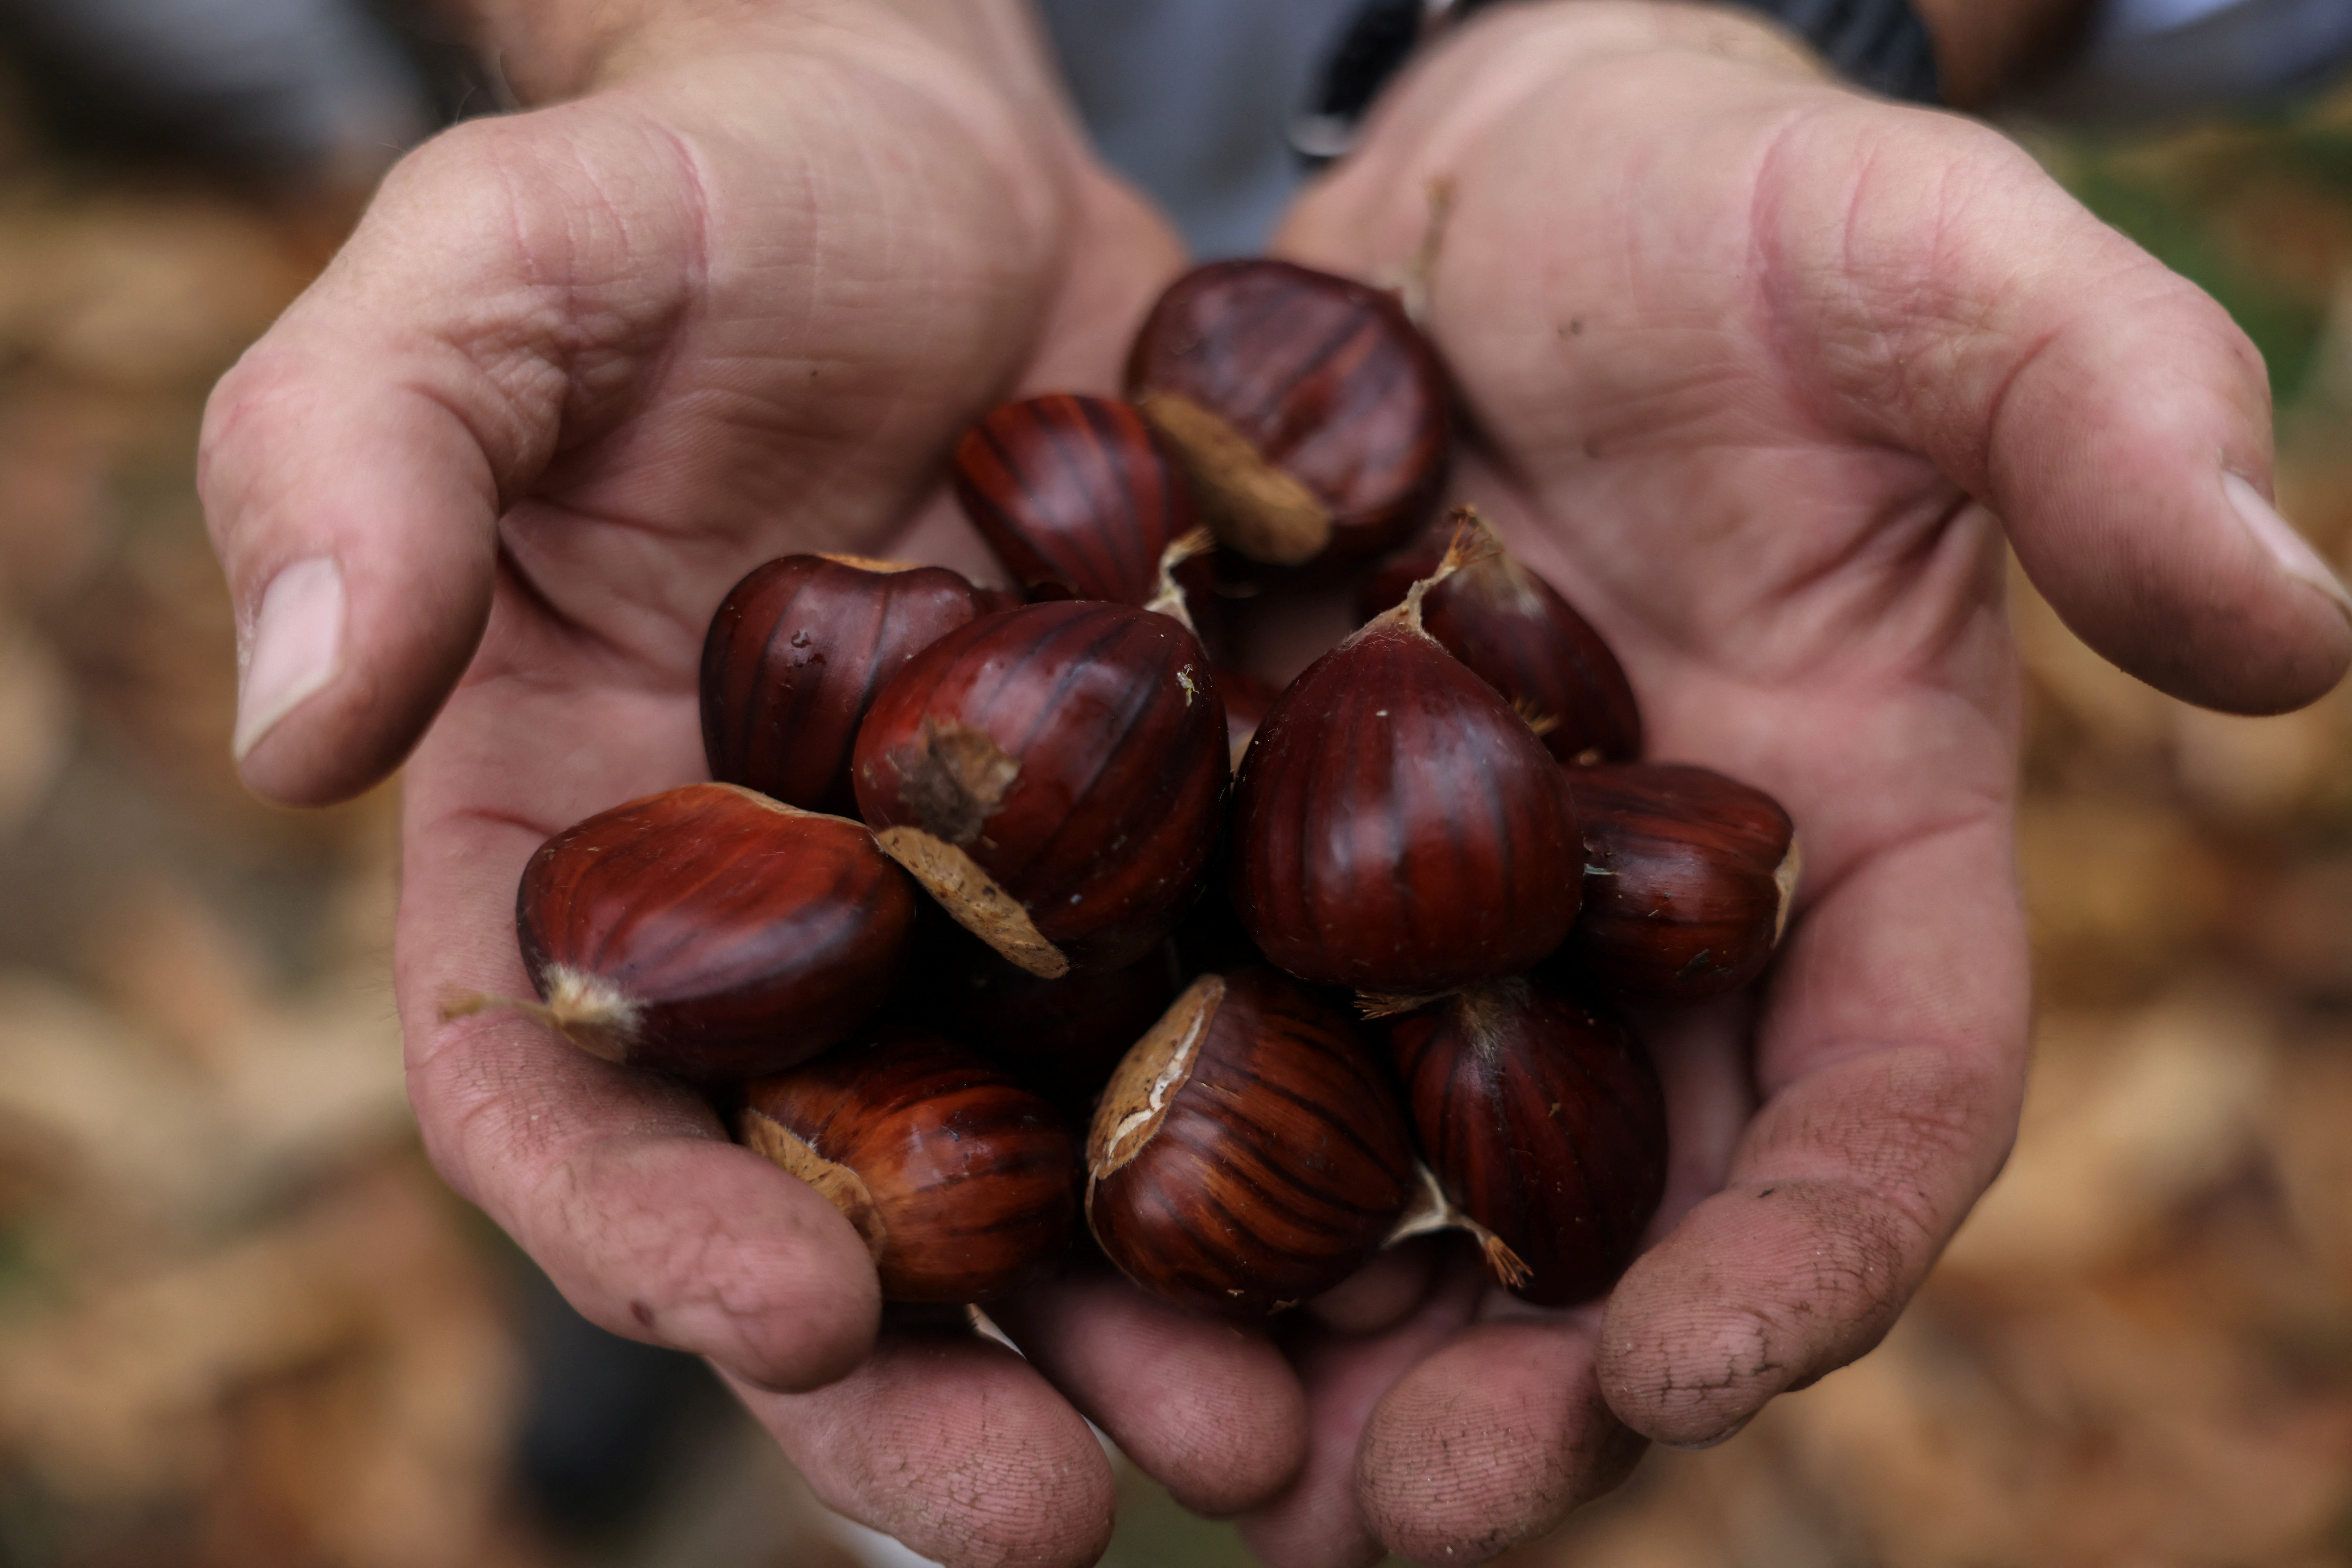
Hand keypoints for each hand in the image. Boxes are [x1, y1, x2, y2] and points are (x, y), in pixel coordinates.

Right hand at [199, 3, 1208, 1559]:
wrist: (918, 145)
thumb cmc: (683, 199)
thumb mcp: (495, 276)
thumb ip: (355, 462)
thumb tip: (297, 724)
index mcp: (576, 847)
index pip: (560, 1103)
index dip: (653, 1235)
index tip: (799, 1309)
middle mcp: (779, 926)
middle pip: (817, 1200)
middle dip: (924, 1373)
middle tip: (1065, 1506)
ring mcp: (978, 898)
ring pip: (1036, 1163)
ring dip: (1133, 1320)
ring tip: (1271, 1434)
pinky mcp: (1156, 830)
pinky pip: (1212, 1010)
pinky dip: (1293, 1133)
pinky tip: (1405, 1232)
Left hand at [1175, 3, 2344, 1560]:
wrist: (1503, 180)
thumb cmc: (1740, 211)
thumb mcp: (1931, 276)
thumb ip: (2105, 423)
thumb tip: (2302, 619)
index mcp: (1840, 855)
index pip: (1873, 1111)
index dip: (1805, 1258)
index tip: (1687, 1371)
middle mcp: (1641, 934)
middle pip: (1610, 1215)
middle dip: (1525, 1382)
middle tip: (1404, 1511)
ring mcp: (1437, 907)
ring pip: (1393, 1180)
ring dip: (1310, 1340)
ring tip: (1209, 1464)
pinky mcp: (1256, 841)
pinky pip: (1195, 1025)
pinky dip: (1134, 1149)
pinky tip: (1040, 1249)